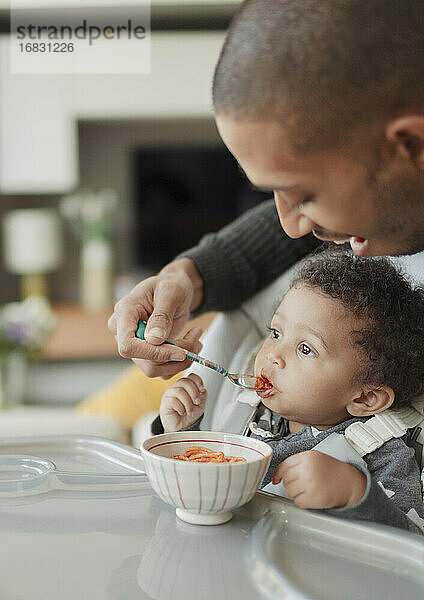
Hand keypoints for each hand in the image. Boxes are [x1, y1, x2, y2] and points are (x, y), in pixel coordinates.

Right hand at [108, 258, 203, 377]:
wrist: (176, 289)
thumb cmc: (171, 284)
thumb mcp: (170, 292)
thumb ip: (162, 315)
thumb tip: (154, 340)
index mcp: (124, 314)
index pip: (128, 346)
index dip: (154, 353)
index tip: (181, 351)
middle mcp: (124, 332)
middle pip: (145, 361)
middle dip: (175, 355)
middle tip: (196, 337)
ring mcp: (135, 345)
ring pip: (155, 369)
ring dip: (181, 360)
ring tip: (196, 339)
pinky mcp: (147, 353)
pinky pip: (162, 370)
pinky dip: (180, 362)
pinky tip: (190, 343)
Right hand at [160, 373, 206, 431]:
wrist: (182, 428)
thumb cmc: (189, 415)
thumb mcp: (200, 405)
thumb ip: (202, 396)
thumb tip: (202, 389)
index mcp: (185, 387)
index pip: (190, 377)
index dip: (197, 380)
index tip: (201, 388)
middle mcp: (176, 388)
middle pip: (184, 381)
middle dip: (194, 392)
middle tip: (197, 402)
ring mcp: (169, 395)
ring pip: (179, 391)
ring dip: (188, 402)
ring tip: (190, 411)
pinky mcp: (165, 403)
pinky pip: (173, 401)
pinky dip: (181, 407)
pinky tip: (182, 412)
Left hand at [272, 450, 366, 508]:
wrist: (350, 483)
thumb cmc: (334, 471)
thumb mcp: (316, 458)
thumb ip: (298, 462)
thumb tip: (280, 473)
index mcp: (308, 457)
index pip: (284, 465)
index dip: (279, 473)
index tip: (277, 478)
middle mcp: (307, 469)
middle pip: (286, 479)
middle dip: (290, 483)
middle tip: (301, 485)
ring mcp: (310, 483)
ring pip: (290, 491)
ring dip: (295, 493)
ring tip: (308, 490)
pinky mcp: (313, 497)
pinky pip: (298, 501)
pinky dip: (302, 501)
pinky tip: (311, 497)